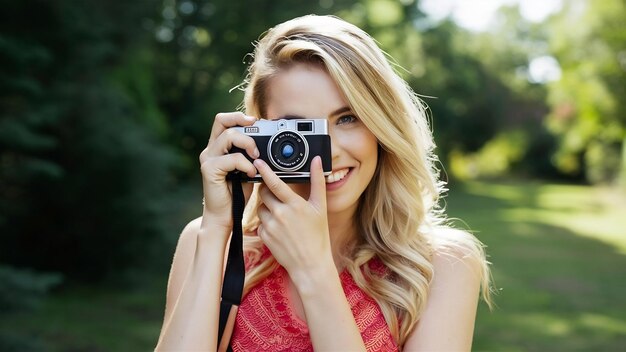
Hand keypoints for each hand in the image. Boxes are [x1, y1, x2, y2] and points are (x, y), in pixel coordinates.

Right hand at [199, 112, 258, 231]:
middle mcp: (210, 150)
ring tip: (257, 158)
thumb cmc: (236, 193)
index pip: (223, 120)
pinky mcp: (209, 170)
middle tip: (257, 136)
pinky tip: (251, 173)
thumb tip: (267, 143)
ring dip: (248, 144)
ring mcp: (208, 159)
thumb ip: (251, 154)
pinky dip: (246, 164)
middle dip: (243, 124)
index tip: (256, 120)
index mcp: (218, 147)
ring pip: (228, 136)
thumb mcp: (248, 168)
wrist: (225, 216)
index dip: (238, 116)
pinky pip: (232, 158)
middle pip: (222, 121)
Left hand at [255, 156, 332, 280]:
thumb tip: (317, 160)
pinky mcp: (264, 236)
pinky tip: (278, 228)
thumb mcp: (320, 207)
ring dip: (267, 207)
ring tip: (282, 216)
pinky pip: (259, 222)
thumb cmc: (318, 235)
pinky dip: (266, 222)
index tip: (257, 161)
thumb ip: (317, 181)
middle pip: (263, 193)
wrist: (310, 264)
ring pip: (260, 208)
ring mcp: (270, 226)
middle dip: (267, 191)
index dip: (264, 170)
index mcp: (294, 205)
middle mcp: (280, 214)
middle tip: (278, 196)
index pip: (274, 183)